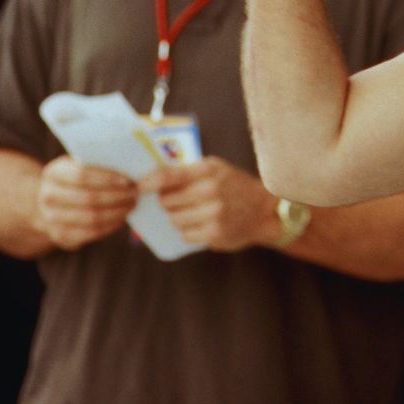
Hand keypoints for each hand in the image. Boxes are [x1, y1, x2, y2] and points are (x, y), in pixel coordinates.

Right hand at [36, 156, 137, 250]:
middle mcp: (47, 196)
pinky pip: (91, 233)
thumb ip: (100, 162)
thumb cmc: (77, 178)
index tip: (128, 180)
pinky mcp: (60, 236)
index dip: (107, 179)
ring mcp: (51, 218)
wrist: (54, 202)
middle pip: (88, 198)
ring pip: (91, 218)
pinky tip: (122, 217)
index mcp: (53, 173)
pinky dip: (111, 225)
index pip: (81, 175)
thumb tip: (133, 163)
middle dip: (117, 197)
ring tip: (132, 204)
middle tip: (136, 193)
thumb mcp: (82, 165)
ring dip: (117, 212)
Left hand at [142, 156, 274, 251]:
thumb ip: (188, 172)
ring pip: (173, 219)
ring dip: (177, 218)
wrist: (264, 210)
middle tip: (178, 201)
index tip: (139, 186)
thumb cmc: (234, 186)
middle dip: (167, 202)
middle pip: (166, 201)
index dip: (149, 181)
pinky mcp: (214, 233)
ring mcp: (213, 213)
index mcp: (208, 170)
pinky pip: (185, 234)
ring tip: (194, 213)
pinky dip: (188, 231)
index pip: (169, 174)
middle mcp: (210, 190)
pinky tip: (202, 224)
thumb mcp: (216, 169)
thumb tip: (152, 179)